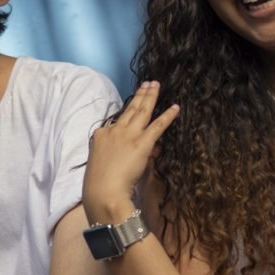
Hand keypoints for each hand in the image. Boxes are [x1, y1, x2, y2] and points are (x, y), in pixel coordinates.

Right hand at [82, 81, 179, 223]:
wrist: (103, 191)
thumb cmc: (99, 184)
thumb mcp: (100, 163)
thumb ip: (112, 153)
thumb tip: (125, 152)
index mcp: (100, 136)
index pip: (115, 122)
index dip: (125, 116)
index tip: (131, 106)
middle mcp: (114, 131)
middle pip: (129, 110)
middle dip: (139, 95)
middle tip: (146, 83)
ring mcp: (128, 135)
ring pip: (142, 111)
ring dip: (150, 96)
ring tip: (156, 85)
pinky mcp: (142, 142)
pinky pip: (158, 126)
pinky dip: (168, 116)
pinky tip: (175, 107)